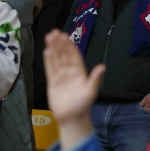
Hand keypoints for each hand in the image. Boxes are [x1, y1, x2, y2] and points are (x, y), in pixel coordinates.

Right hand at [43, 29, 103, 148]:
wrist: (71, 117)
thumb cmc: (83, 104)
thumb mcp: (91, 91)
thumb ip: (95, 78)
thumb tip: (103, 66)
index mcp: (80, 72)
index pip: (74, 55)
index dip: (70, 45)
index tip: (65, 35)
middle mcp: (70, 72)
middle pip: (64, 54)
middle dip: (59, 44)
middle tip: (54, 32)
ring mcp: (61, 76)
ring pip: (56, 59)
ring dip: (53, 49)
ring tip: (48, 37)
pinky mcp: (53, 82)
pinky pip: (50, 69)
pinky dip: (48, 60)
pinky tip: (46, 51)